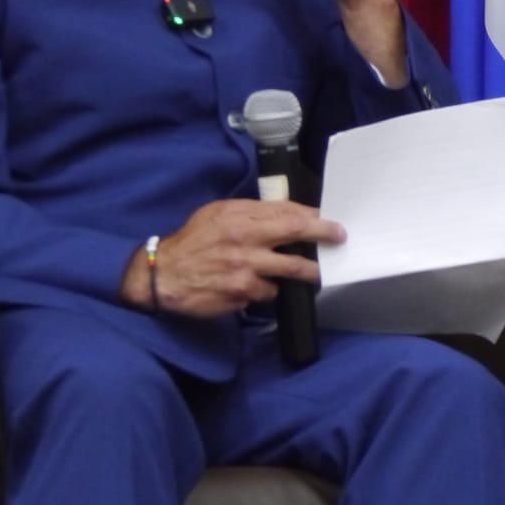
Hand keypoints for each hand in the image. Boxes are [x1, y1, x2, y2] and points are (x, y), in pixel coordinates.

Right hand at [121, 199, 346, 317]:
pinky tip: (258, 287)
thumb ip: (250, 213)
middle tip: (340, 238)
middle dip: (324, 234)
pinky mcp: (242, 293)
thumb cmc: (193, 241)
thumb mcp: (217, 214)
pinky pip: (269, 293)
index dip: (313, 215)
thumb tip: (285, 212)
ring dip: (306, 272)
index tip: (329, 218)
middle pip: (296, 233)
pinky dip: (268, 290)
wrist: (164, 275)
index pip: (287, 211)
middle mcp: (247, 240)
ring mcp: (246, 269)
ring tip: (316, 274)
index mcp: (241, 217)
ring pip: (290, 269)